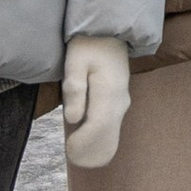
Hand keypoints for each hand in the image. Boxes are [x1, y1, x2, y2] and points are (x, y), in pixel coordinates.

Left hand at [60, 35, 132, 170]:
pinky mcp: (119, 102)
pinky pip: (113, 126)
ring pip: (113, 133)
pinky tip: (90, 147)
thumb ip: (74, 89)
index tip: (69, 149)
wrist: (110, 31)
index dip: (84, 142)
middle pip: (109, 135)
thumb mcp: (75, 61)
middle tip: (73, 158)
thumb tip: (74, 118)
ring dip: (98, 148)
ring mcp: (122, 102)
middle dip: (91, 151)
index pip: (98, 126)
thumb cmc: (88, 45)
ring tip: (79, 157)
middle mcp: (119, 100)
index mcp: (109, 91)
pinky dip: (103, 140)